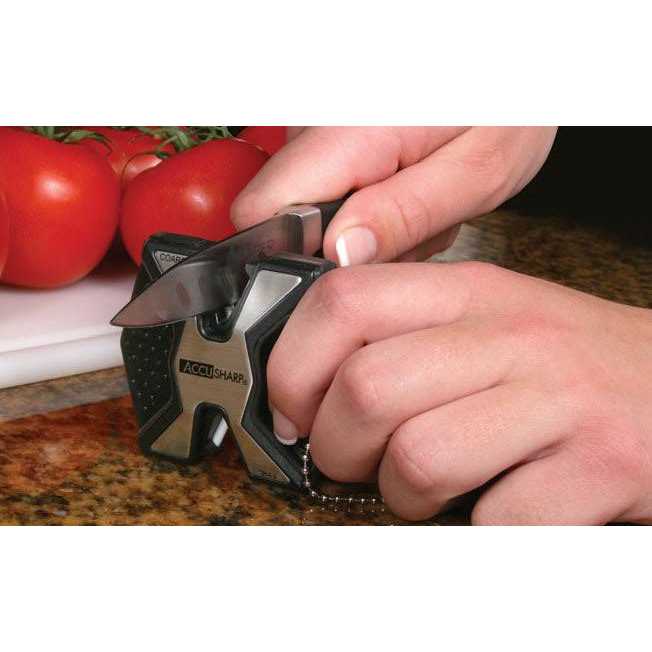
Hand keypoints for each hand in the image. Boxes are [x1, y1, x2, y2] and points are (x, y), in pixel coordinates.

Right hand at [231, 127, 556, 263]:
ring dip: (360, 229)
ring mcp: (323, 128)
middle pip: (281, 216)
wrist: (507, 66)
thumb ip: (406, 214)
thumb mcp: (475, 170)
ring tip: (415, 209)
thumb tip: (340, 255)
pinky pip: (327, 190)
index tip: (342, 270)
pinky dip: (366, 208)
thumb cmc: (505, 105)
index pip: (260, 212)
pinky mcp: (334, 136)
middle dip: (339, 247)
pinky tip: (405, 195)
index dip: (289, 256)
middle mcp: (321, 125)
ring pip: (306, 208)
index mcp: (348, 134)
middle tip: (406, 234)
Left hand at [266, 262, 651, 523]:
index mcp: (468, 291)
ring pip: (417, 458)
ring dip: (402, 494)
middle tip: (354, 460)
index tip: (292, 411)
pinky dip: (477, 530)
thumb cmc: (562, 364)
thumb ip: (402, 336)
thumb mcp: (483, 320)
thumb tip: (307, 382)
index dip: (293, 367)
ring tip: (429, 485)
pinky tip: (494, 506)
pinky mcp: (599, 465)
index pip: (343, 302)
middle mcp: (509, 335)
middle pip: (366, 389)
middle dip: (337, 446)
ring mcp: (558, 399)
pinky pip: (493, 521)